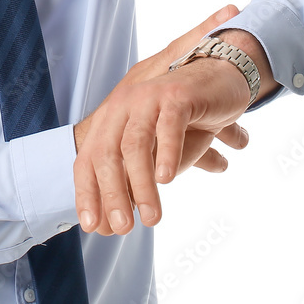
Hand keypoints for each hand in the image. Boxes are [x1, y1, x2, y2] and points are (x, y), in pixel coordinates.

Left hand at [72, 4, 251, 235]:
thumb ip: (133, 182)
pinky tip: (168, 178)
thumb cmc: (182, 119)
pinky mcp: (177, 94)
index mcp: (111, 118)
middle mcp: (123, 105)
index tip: (92, 227)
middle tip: (124, 228)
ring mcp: (149, 97)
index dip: (87, 193)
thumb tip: (112, 226)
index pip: (87, 158)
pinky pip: (168, 125)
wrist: (217, 75)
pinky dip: (167, 153)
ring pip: (135, 144)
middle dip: (112, 194)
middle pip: (107, 153)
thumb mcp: (152, 154)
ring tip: (152, 216)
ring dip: (141, 184)